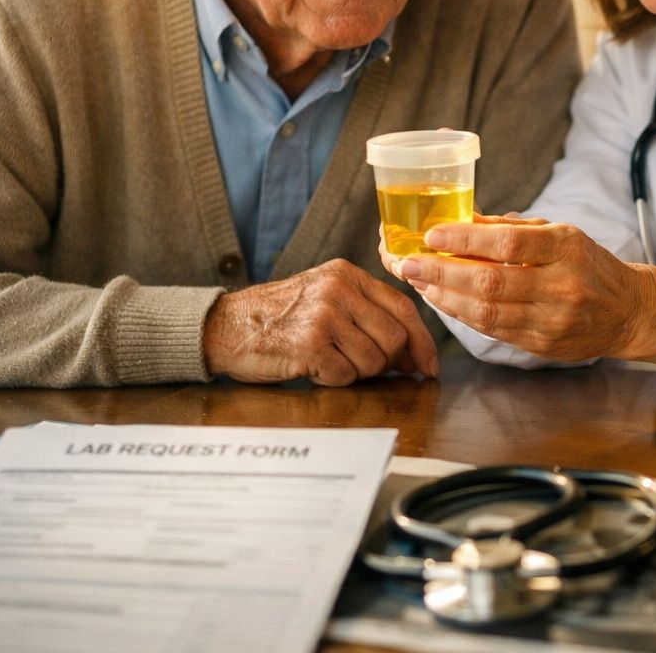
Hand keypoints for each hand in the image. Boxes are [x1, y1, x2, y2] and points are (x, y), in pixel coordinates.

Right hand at [202, 259, 439, 384]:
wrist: (226, 326)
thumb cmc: (279, 316)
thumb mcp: (324, 294)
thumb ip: (365, 309)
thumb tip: (412, 350)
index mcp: (347, 274)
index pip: (404, 307)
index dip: (422, 341)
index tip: (429, 365)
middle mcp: (338, 290)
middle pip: (394, 338)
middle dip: (389, 363)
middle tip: (369, 368)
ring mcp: (324, 316)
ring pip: (374, 361)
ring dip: (358, 373)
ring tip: (333, 361)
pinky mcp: (309, 345)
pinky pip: (346, 376)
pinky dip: (334, 380)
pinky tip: (315, 368)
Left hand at [386, 216, 655, 372]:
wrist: (629, 311)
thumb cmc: (589, 265)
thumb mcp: (561, 234)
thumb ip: (513, 230)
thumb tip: (462, 221)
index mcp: (566, 248)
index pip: (509, 244)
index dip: (466, 240)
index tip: (433, 234)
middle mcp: (561, 285)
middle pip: (491, 282)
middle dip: (443, 272)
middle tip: (409, 263)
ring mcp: (553, 320)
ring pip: (487, 312)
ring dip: (445, 297)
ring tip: (419, 282)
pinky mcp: (543, 345)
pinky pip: (493, 331)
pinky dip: (463, 316)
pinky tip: (444, 302)